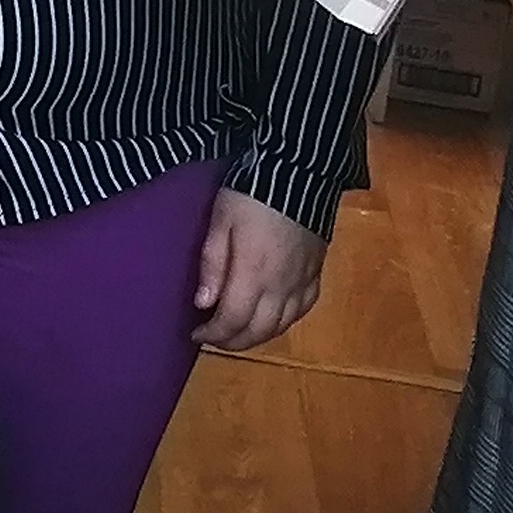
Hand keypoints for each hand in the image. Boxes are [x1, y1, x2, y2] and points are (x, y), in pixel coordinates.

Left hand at [191, 191, 326, 350]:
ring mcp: (302, 281)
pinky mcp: (316, 272)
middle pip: (259, 331)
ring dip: (257, 336)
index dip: (213, 334)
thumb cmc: (251, 192)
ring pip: (282, 326)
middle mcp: (281, 286)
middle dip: (233, 342)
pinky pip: (303, 309)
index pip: (233, 321)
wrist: (299, 170)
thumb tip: (203, 304)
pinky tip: (273, 317)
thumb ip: (212, 265)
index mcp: (254, 274)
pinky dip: (285, 321)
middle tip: (214, 337)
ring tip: (238, 332)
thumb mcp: (220, 221)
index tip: (195, 333)